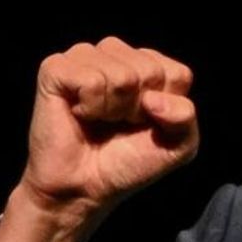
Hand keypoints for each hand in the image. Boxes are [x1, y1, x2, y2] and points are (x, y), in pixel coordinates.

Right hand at [0, 36, 199, 241]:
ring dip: (113, 110)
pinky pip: (90, 80)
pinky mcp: (56, 68)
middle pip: (150, 72)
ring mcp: (85, 57)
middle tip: (118, 124)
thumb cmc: (128, 162)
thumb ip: (185, 117)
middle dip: (138, 109)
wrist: (84, 187)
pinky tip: (80, 114)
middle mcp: (117, 53)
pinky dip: (90, 106)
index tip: (145, 124)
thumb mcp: (177, 146)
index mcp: (149, 65)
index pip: (178, 74)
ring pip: (121, 77)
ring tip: (100, 119)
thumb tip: (153, 98)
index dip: (166, 109)